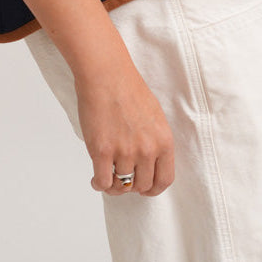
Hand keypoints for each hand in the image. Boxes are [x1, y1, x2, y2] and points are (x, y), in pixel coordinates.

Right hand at [75, 66, 173, 196]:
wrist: (105, 73)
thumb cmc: (127, 87)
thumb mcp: (154, 115)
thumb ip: (154, 140)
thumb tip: (148, 159)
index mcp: (163, 141)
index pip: (165, 179)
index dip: (154, 188)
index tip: (145, 188)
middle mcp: (147, 150)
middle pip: (142, 185)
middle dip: (132, 186)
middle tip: (123, 179)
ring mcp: (124, 152)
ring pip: (122, 185)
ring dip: (114, 186)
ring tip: (106, 178)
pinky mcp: (102, 151)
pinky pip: (103, 181)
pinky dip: (99, 184)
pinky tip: (96, 179)